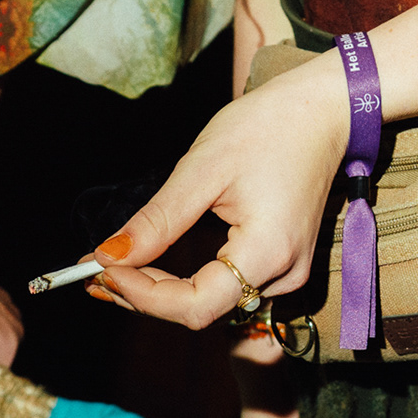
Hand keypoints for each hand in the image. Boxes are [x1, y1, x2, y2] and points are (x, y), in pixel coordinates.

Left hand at [91, 59, 349, 329]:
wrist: (326, 108)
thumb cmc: (268, 127)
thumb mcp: (204, 169)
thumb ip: (158, 220)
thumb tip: (108, 256)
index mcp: (267, 252)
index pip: (193, 305)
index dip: (141, 296)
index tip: (99, 269)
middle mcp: (284, 275)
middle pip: (201, 310)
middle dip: (142, 295)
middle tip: (91, 271)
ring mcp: (289, 271)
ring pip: (213, 301)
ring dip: (160, 291)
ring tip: (114, 268)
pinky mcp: (284, 260)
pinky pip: (229, 286)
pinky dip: (186, 280)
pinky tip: (153, 263)